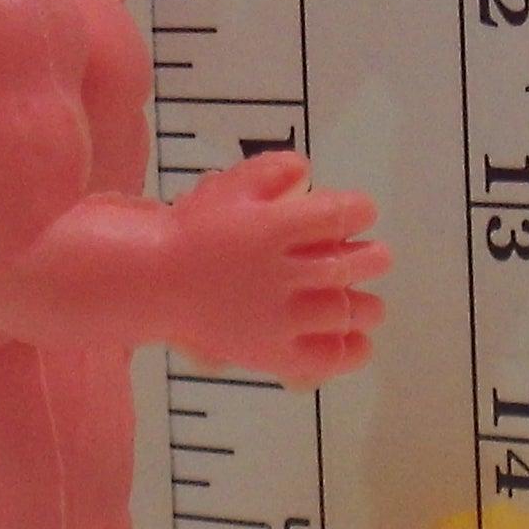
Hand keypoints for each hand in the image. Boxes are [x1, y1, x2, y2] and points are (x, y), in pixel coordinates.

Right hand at [165, 152, 390, 386]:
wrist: (155, 281)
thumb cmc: (196, 229)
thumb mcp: (231, 185)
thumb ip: (274, 170)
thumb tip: (309, 172)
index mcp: (273, 227)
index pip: (339, 215)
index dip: (360, 210)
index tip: (361, 212)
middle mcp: (281, 273)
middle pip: (349, 265)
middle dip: (372, 257)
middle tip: (374, 256)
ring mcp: (278, 317)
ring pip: (344, 312)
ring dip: (366, 306)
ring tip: (365, 303)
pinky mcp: (271, 353)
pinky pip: (325, 357)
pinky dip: (350, 350)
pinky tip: (355, 340)